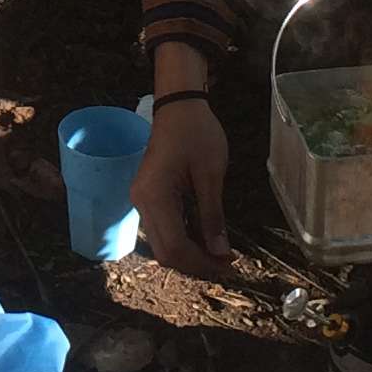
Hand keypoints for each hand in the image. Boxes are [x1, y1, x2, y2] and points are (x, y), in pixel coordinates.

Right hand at [133, 92, 231, 276]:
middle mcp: (141, 203)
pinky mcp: (149, 198)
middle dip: (196, 264)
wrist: (178, 106)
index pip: (175, 246)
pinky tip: (206, 238)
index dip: (202, 262)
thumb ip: (213, 217)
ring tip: (220, 254)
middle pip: (166, 252)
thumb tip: (221, 253)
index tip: (230, 265)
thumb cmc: (197, 133)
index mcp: (155, 196)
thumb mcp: (211, 175)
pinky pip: (164, 230)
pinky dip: (185, 240)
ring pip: (163, 244)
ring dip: (191, 254)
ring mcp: (142, 201)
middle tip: (227, 264)